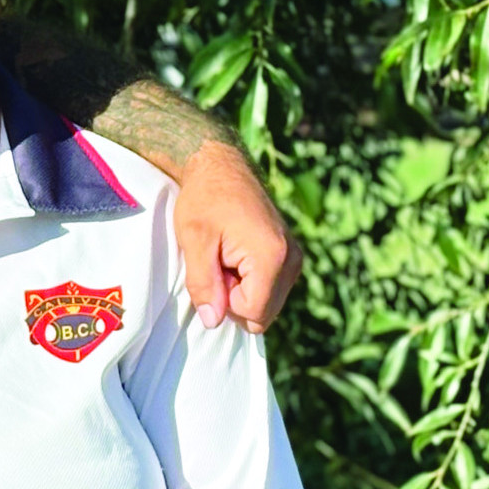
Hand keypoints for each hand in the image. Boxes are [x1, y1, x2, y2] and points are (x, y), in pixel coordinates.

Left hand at [172, 140, 302, 333]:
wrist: (220, 166)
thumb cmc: (204, 199)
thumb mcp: (194, 240)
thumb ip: (203, 284)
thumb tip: (213, 322)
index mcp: (272, 257)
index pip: (252, 313)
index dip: (224, 301)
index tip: (212, 268)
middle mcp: (292, 260)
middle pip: (263, 314)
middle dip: (234, 298)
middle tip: (218, 263)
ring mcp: (294, 258)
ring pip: (267, 304)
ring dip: (241, 290)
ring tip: (225, 257)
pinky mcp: (290, 255)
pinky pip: (271, 289)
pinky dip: (250, 281)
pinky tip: (235, 256)